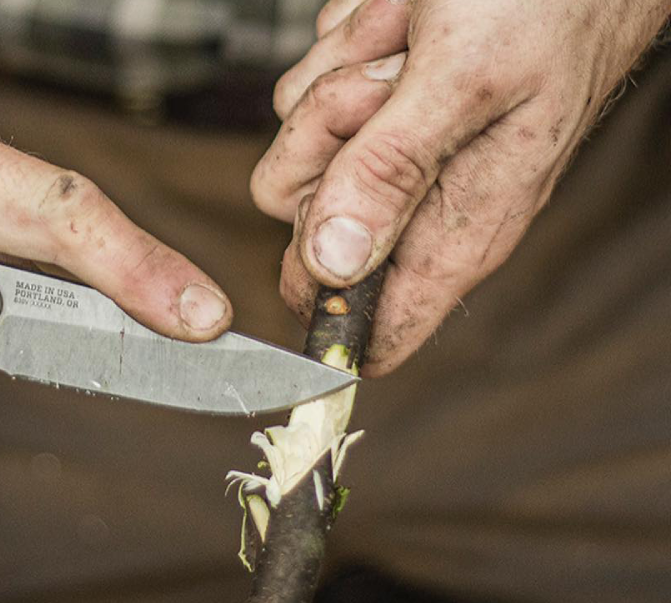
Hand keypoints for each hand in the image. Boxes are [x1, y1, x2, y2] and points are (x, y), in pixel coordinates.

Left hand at [251, 0, 670, 374]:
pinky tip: (398, 22)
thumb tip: (334, 266)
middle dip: (326, 139)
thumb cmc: (544, 4)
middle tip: (390, 86)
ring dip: (340, 79)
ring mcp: (386, 150)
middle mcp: (419, 200)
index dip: (326, 309)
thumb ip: (395, 171)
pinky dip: (341, 46)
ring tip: (410, 40)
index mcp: (461, 227)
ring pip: (297, 145)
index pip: (377, 331)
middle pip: (301, 216)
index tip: (317, 244)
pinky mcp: (367, 105)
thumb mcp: (466, 82)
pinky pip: (306, 88)